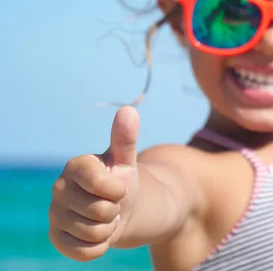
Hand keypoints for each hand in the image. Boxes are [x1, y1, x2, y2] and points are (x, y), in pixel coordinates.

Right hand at [48, 106, 139, 260]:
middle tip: (112, 203)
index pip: (99, 183)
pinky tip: (98, 233)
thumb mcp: (126, 161)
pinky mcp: (57, 238)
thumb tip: (129, 110)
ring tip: (106, 217)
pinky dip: (100, 246)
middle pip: (99, 211)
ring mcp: (55, 214)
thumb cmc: (121, 181)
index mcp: (75, 166)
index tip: (118, 187)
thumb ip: (125, 138)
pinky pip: (85, 251)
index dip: (117, 190)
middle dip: (115, 210)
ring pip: (94, 232)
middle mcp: (59, 189)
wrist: (119, 210)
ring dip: (108, 228)